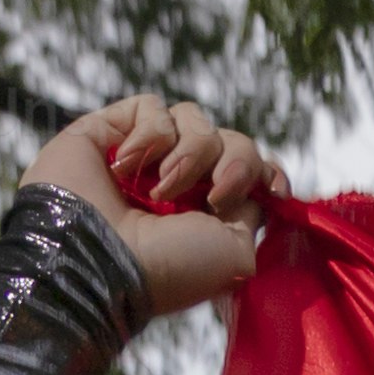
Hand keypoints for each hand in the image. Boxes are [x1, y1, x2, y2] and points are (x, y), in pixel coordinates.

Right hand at [27, 93, 278, 322]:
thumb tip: (258, 187)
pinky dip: (151, 135)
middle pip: (229, 140)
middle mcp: (177, 182)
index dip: (264, 171)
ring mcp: (144, 156)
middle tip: (213, 198)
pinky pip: (152, 108)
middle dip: (233, 164)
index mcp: (206, 213)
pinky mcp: (110, 131)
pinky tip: (126, 168)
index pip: (247, 170)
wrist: (96, 259)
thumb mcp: (233, 252)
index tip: (277, 190)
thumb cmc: (166, 266)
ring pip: (194, 120)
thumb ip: (253, 214)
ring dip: (190, 153)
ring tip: (160, 191)